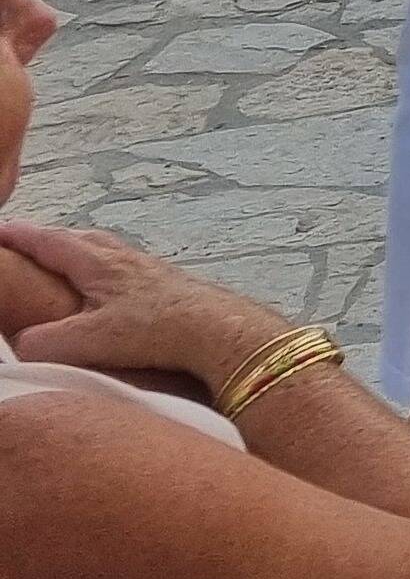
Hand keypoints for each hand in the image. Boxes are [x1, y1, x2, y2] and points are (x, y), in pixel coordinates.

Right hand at [0, 222, 292, 393]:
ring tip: (62, 260)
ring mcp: (148, 268)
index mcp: (97, 262)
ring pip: (104, 250)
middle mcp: (123, 256)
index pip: (48, 241)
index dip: (19, 236)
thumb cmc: (155, 330)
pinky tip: (108, 286)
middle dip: (47, 238)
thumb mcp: (84, 341)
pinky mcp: (167, 284)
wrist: (220, 329)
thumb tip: (22, 343)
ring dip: (78, 250)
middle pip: (77, 238)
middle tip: (22, 242)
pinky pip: (124, 267)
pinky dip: (104, 268)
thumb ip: (41, 341)